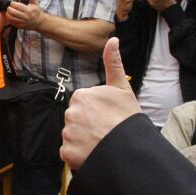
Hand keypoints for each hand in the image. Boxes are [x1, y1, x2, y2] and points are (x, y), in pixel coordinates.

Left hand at [2, 0, 45, 30]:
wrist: (39, 22)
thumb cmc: (36, 11)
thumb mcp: (35, 3)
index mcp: (28, 10)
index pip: (16, 6)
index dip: (13, 3)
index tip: (12, 2)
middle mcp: (24, 17)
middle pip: (12, 12)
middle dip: (9, 8)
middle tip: (10, 6)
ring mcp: (22, 22)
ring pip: (10, 18)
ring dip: (8, 13)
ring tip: (9, 11)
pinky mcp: (19, 26)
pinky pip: (11, 22)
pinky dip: (9, 18)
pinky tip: (11, 16)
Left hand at [61, 38, 140, 171]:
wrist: (129, 149)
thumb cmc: (127, 119)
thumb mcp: (122, 88)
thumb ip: (113, 64)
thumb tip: (112, 39)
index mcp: (81, 96)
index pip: (84, 104)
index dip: (97, 112)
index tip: (108, 118)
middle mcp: (70, 113)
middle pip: (77, 119)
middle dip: (88, 126)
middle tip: (106, 131)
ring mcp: (68, 133)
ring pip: (73, 136)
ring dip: (84, 141)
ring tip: (101, 143)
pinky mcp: (66, 152)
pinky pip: (70, 152)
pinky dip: (79, 155)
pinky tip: (94, 153)